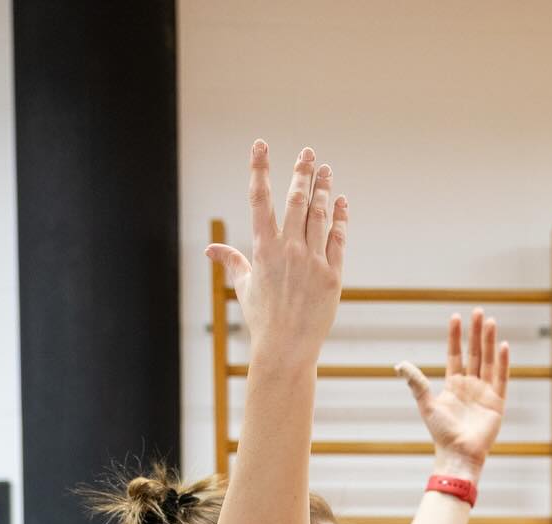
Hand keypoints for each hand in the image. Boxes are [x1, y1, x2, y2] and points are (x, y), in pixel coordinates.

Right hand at [204, 142, 346, 363]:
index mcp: (263, 249)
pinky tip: (340, 202)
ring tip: (324, 170)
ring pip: (319, 214)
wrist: (286, 350)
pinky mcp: (333, 275)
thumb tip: (210, 249)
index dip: (259, 169)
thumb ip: (231, 261)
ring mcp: (313, 261)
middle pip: (295, 200)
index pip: (259, 199)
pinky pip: (338, 238)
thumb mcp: (244, 287)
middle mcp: (289, 250)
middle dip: (301, 172)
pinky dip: (340, 217)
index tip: (260, 145)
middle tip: (307, 152)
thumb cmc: (263, 320)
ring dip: (322, 188)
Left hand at [396, 310, 509, 474]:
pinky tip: (503, 345)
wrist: (458, 453)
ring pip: (488, 360)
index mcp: (454, 384)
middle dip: (476, 332)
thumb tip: (399, 365)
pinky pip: (501, 377)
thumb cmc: (441, 433)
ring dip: (489, 341)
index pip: (455, 354)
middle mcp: (470, 385)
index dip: (455, 336)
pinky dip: (503, 362)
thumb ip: (416, 382)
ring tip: (490, 321)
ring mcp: (485, 392)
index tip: (455, 317)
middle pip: (474, 352)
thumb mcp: (426, 404)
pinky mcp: (497, 402)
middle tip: (478, 311)